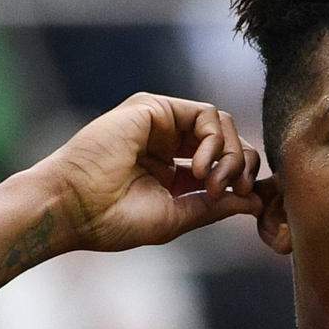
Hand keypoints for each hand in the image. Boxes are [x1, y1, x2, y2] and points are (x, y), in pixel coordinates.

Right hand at [24, 93, 261, 253]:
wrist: (72, 209)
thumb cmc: (112, 220)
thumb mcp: (177, 217)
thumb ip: (214, 207)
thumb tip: (255, 203)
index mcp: (172, 170)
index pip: (224, 164)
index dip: (244, 179)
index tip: (247, 202)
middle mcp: (168, 142)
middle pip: (229, 141)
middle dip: (242, 166)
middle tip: (232, 192)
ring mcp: (161, 123)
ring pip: (222, 124)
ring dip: (230, 155)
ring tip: (211, 184)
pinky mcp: (154, 108)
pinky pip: (206, 114)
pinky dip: (213, 142)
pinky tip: (197, 169)